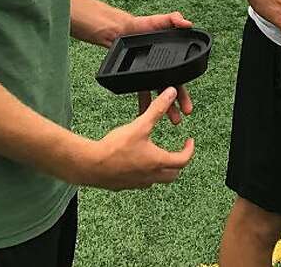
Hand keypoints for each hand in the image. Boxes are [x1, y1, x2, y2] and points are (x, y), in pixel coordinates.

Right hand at [69, 88, 193, 189]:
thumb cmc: (115, 148)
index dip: (189, 150)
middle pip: (173, 174)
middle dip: (178, 162)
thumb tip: (170, 94)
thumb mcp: (140, 124)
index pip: (183, 160)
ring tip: (158, 156)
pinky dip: (146, 173)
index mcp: (158, 161)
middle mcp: (151, 176)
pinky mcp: (125, 185)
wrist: (91, 165)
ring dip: (163, 170)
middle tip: (177, 152)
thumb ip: (157, 109)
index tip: (188, 142)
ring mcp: (138, 183)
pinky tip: (138, 163)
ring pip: (158, 180)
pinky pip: (142, 182)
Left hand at [127, 11, 194, 124]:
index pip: (179, 80)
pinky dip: (142, 104)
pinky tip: (142, 114)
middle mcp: (160, 70)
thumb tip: (187, 23)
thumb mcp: (161, 20)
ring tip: (160, 121)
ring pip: (156, 96)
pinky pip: (140, 92)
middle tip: (178, 120)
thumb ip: (174, 19)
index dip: (183, 94)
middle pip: (169, 93)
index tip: (187, 106)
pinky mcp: (136, 76)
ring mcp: (148, 75)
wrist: (121, 29)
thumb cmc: (143, 25)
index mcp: (169, 60)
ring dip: (160, 110)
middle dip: (174, 107)